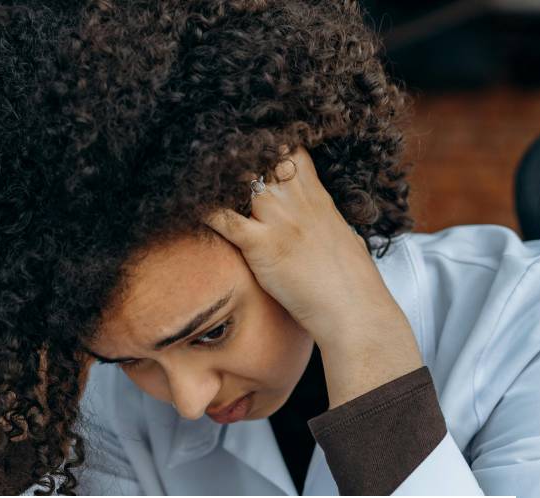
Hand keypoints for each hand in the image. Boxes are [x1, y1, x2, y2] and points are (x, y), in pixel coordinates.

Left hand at [204, 146, 421, 406]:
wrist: (353, 310)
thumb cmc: (351, 282)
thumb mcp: (342, 237)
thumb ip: (325, 221)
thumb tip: (324, 222)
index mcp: (316, 197)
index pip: (291, 151)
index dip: (268, 144)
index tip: (248, 145)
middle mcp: (296, 201)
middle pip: (261, 156)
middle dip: (236, 153)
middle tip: (208, 151)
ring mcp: (278, 220)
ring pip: (239, 180)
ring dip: (215, 178)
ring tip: (193, 172)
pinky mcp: (261, 245)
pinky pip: (224, 219)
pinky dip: (203, 212)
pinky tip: (186, 207)